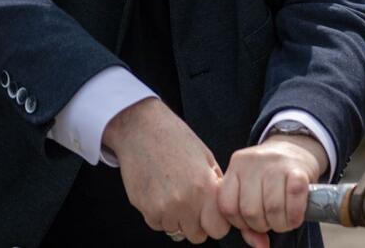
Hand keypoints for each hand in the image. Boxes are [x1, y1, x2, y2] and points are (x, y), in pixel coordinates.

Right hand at [103, 98, 229, 243]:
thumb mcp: (205, 156)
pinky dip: (160, 215)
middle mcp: (185, 201)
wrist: (141, 129)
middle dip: (197, 223)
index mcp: (204, 187)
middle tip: (192, 204)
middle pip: (198, 235)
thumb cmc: (174, 138)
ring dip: (177, 219)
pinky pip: (158, 225)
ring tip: (173, 192)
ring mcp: (163, 208)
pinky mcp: (145, 209)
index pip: (219, 229)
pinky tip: (160, 192)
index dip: (216, 222)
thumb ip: (216, 185)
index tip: (211, 213)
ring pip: (177, 230)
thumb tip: (223, 208)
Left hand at [218, 135, 326, 246]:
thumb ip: (247, 219)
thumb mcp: (251, 189)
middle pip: (250, 211)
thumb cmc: (270, 176)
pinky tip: (295, 216)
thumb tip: (259, 246)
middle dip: (262, 225)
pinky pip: (293, 200)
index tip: (251, 222)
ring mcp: (275, 164)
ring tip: (283, 220)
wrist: (296, 147)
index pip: (227, 206)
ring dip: (280, 224)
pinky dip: (294, 216)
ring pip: (272, 209)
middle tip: (271, 221)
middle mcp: (252, 162)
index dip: (240, 223)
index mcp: (236, 166)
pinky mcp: (297, 169)